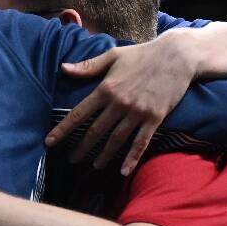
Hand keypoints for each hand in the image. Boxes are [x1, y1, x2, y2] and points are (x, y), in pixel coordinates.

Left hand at [46, 35, 196, 175]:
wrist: (177, 55)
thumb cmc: (142, 54)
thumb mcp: (113, 56)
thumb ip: (88, 66)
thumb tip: (63, 68)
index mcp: (106, 88)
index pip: (79, 113)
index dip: (63, 129)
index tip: (49, 142)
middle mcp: (119, 103)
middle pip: (96, 131)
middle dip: (82, 147)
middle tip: (71, 160)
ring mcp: (137, 112)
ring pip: (116, 140)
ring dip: (104, 155)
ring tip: (94, 165)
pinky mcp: (154, 118)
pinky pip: (141, 142)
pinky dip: (132, 158)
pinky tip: (124, 171)